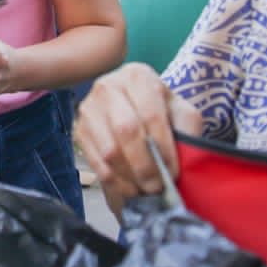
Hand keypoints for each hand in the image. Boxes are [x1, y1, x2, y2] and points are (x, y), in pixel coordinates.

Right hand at [73, 62, 202, 212]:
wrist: (134, 107)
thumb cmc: (161, 111)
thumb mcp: (181, 113)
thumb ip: (188, 129)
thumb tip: (187, 158)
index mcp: (138, 76)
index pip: (151, 115)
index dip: (163, 147)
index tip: (173, 172)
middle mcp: (109, 86)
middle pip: (126, 130)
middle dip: (145, 165)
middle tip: (158, 186)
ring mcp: (89, 107)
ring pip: (109, 149)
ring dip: (129, 176)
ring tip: (145, 190)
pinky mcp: (79, 129)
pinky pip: (95, 161)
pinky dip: (114, 181)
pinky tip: (129, 188)